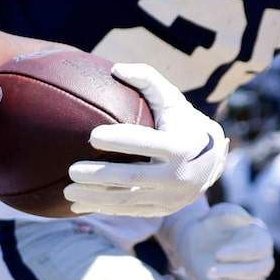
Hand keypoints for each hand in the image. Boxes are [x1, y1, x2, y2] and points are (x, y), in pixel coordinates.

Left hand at [64, 64, 229, 218]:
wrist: (212, 160)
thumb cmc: (182, 122)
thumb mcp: (172, 99)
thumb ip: (147, 79)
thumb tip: (116, 68)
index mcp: (181, 146)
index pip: (146, 143)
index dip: (120, 140)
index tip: (91, 136)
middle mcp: (178, 176)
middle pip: (133, 177)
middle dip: (99, 176)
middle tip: (71, 170)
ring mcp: (170, 198)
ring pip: (127, 200)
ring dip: (94, 198)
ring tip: (67, 191)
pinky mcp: (162, 211)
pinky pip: (129, 211)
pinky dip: (103, 209)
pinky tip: (79, 204)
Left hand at [162, 203, 273, 279]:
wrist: (195, 242)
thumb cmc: (210, 225)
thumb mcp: (216, 214)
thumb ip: (230, 212)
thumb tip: (247, 220)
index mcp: (261, 239)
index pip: (259, 249)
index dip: (240, 253)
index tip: (218, 254)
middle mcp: (261, 260)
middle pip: (258, 271)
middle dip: (233, 272)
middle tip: (209, 271)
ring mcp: (251, 279)